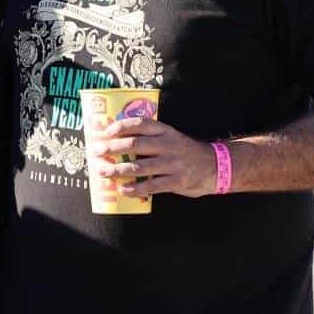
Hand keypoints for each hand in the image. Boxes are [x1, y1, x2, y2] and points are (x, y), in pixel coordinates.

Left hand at [88, 117, 217, 197]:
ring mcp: (173, 164)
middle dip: (113, 147)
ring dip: (118, 169)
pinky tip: (122, 189)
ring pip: (140, 166)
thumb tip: (117, 140)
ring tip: (103, 171)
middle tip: (97, 151)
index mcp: (166, 131)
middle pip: (136, 144)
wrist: (216, 166)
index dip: (121, 126)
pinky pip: (151, 186)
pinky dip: (135, 188)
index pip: (141, 124)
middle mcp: (169, 145)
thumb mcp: (171, 138)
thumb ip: (151, 138)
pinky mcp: (176, 181)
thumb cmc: (185, 152)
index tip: (105, 131)